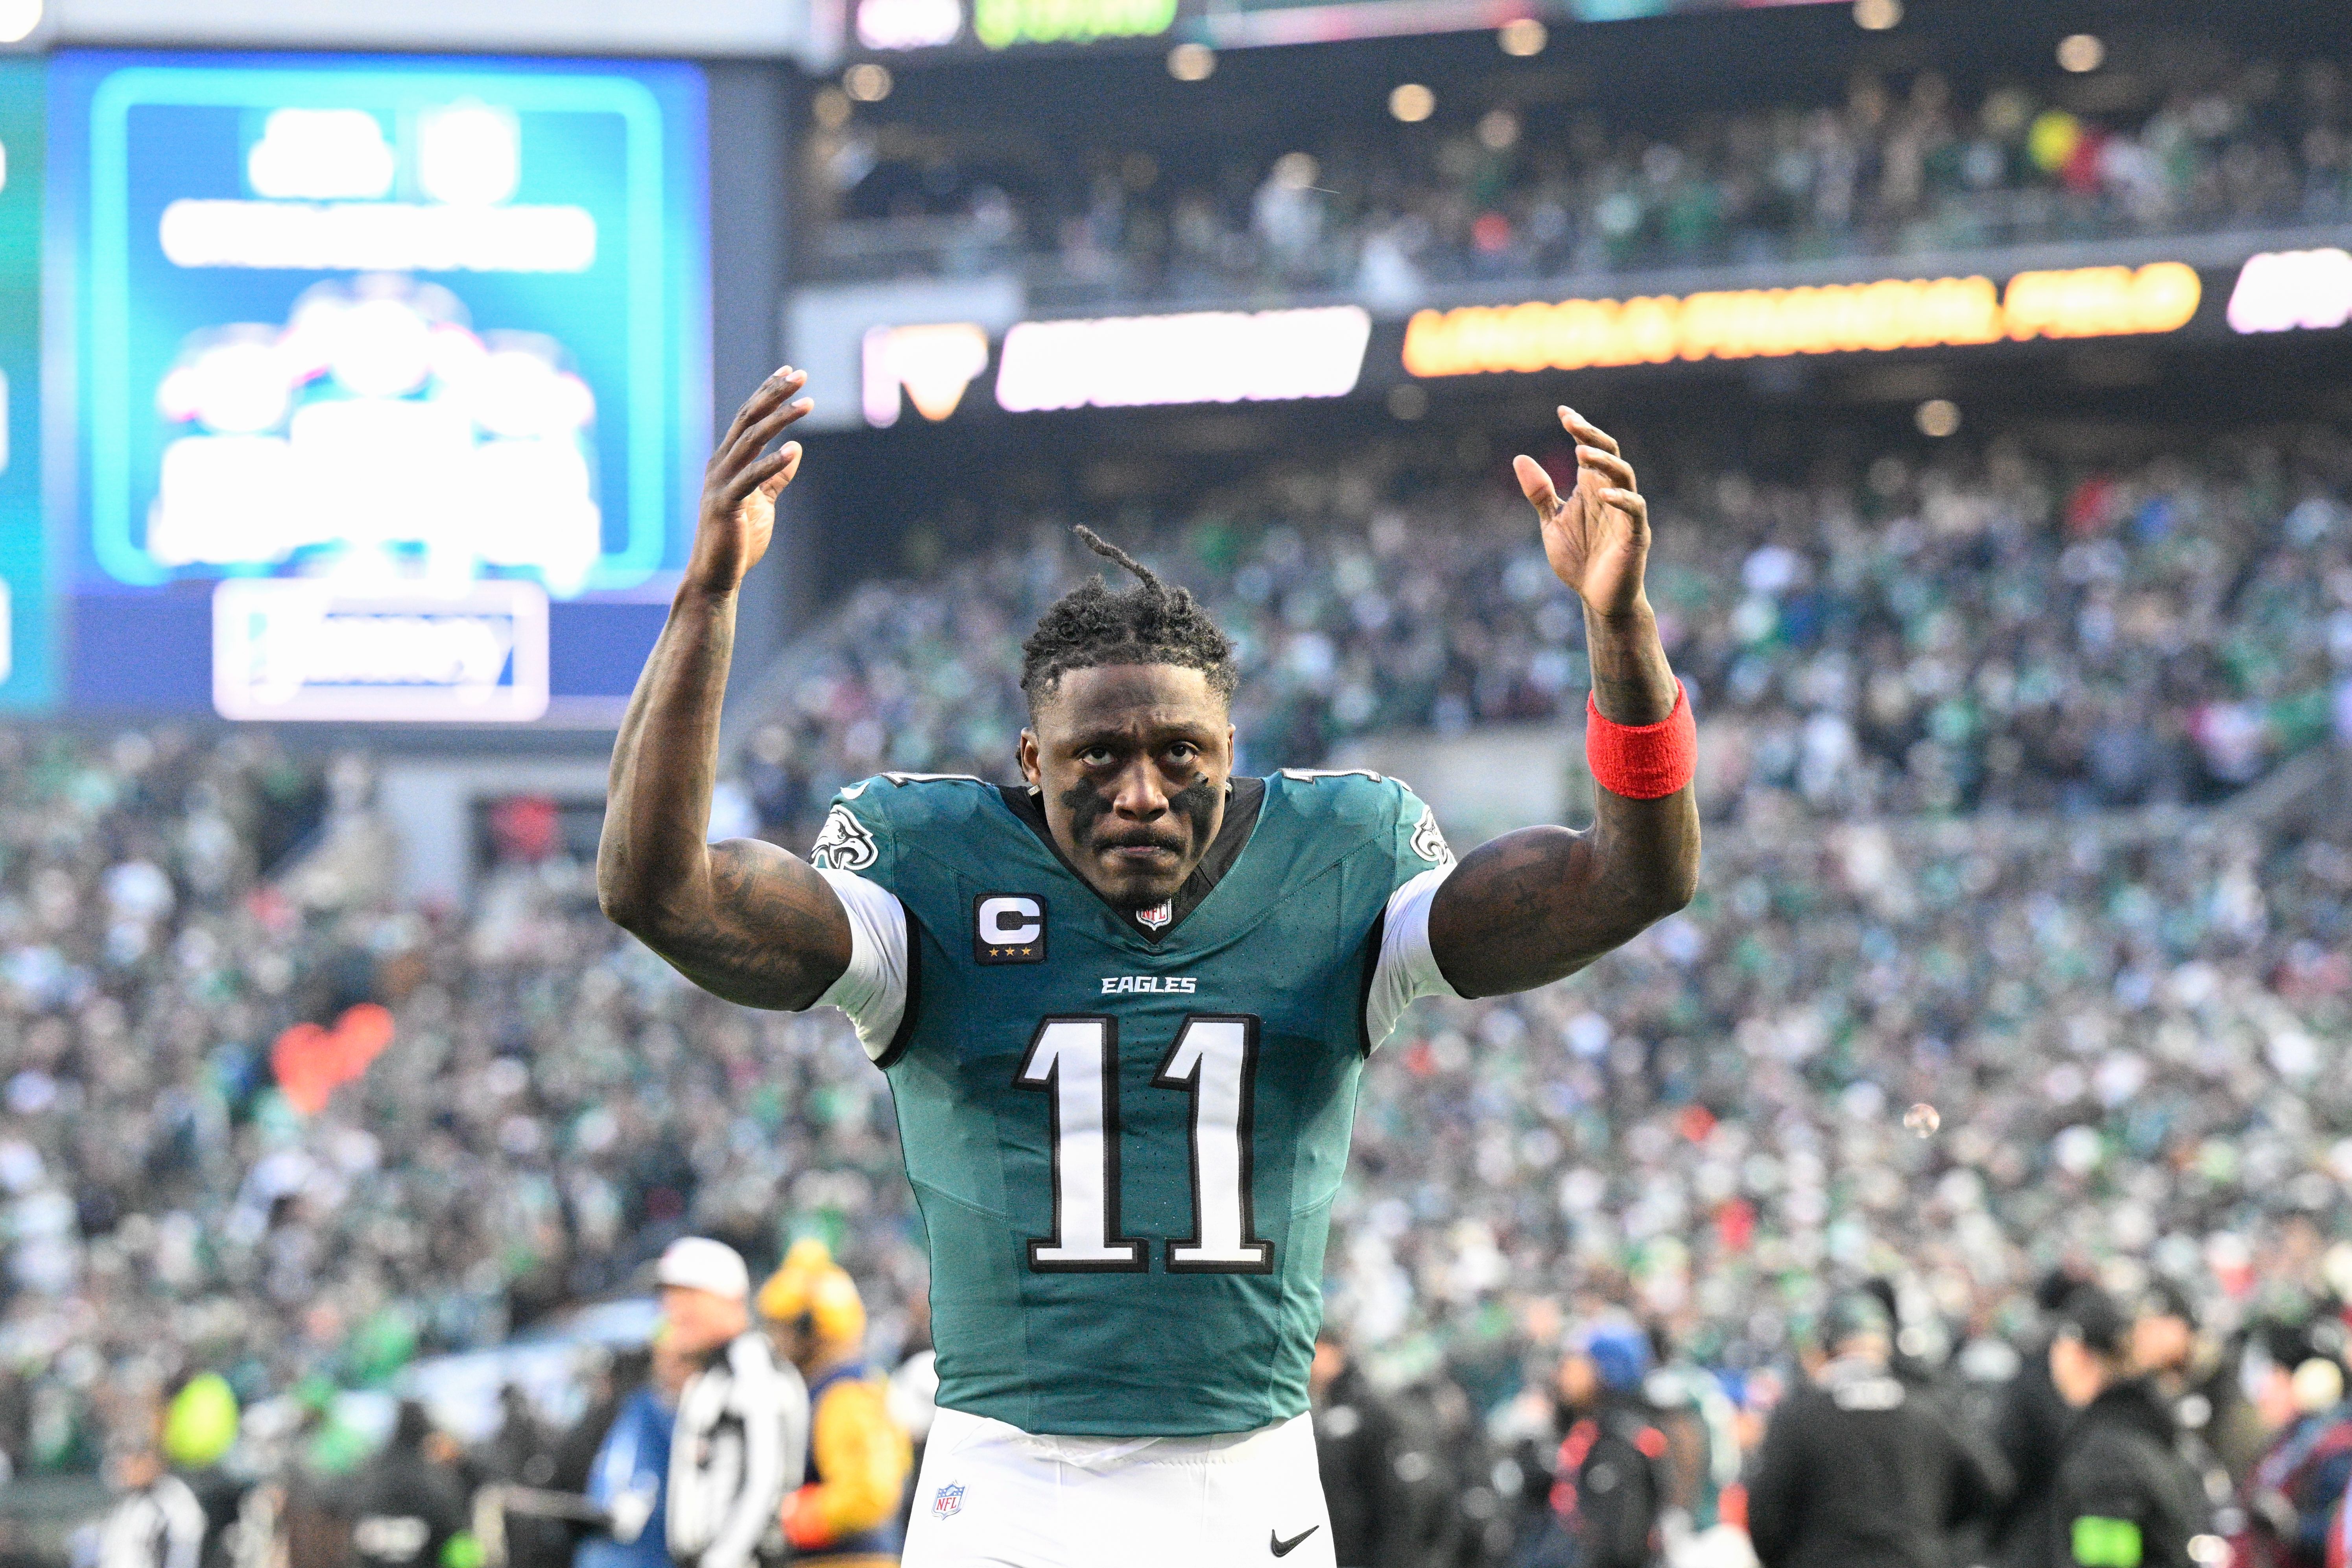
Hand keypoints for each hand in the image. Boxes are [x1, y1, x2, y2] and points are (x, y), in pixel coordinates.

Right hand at [687, 368, 811, 594]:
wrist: (716, 575)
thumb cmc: (739, 538)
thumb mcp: (763, 501)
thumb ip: (776, 476)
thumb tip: (796, 449)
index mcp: (727, 461)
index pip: (748, 418)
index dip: (768, 393)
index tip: (789, 372)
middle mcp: (719, 465)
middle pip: (749, 420)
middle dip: (775, 395)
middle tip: (801, 374)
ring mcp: (720, 483)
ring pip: (750, 442)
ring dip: (780, 420)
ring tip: (807, 404)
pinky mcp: (726, 505)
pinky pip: (751, 478)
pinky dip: (773, 463)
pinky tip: (794, 449)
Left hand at [1513, 406, 1648, 620]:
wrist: (1597, 599)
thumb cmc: (1579, 560)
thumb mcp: (1551, 523)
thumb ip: (1541, 493)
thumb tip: (1520, 457)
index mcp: (1591, 488)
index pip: (1589, 450)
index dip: (1579, 430)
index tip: (1563, 412)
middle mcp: (1610, 494)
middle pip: (1609, 454)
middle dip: (1592, 436)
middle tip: (1572, 423)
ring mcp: (1625, 513)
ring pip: (1624, 475)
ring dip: (1604, 462)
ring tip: (1582, 452)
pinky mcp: (1636, 534)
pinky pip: (1634, 510)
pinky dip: (1621, 499)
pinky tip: (1603, 494)